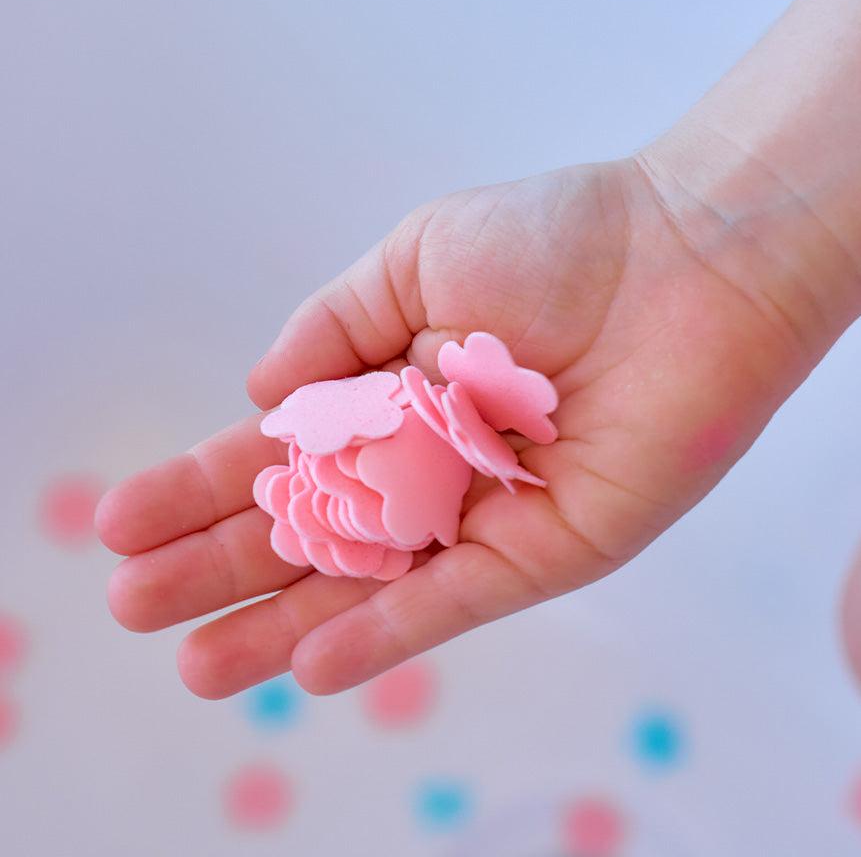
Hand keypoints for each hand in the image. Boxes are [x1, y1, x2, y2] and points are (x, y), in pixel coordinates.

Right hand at [98, 154, 815, 696]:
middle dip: (223, 563)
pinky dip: (388, 630)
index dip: (204, 485)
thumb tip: (257, 393)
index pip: (287, 452)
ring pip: (374, 579)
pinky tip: (311, 661)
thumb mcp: (417, 258)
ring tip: (192, 664)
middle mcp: (438, 459)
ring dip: (282, 620)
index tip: (122, 521)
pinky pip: (461, 597)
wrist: (693, 256)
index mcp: (401, 390)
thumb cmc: (562, 241)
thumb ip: (335, 326)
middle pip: (316, 526)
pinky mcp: (556, 544)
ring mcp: (493, 509)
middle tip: (133, 603)